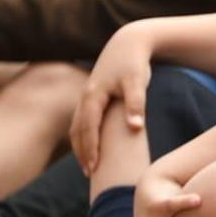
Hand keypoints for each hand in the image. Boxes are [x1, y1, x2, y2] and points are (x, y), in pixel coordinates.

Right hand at [73, 23, 156, 171]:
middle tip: (89, 173)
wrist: (129, 43)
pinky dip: (83, 135)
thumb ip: (136, 104)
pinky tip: (92, 146)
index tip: (93, 167)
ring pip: (77, 126)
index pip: (88, 127)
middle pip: (78, 129)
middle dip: (82, 152)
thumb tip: (135, 127)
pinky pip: (83, 120)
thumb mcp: (137, 82)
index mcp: (93, 95)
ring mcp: (86, 96)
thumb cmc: (134, 63)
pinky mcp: (91, 96)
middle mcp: (85, 97)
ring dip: (80, 146)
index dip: (90, 148)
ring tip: (88, 166)